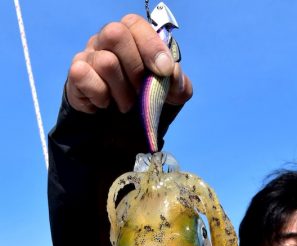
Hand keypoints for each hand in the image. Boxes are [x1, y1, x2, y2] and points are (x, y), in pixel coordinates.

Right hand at [66, 14, 192, 113]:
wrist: (120, 128)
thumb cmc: (145, 100)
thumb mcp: (170, 95)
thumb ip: (179, 84)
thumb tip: (173, 73)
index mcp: (131, 36)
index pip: (135, 24)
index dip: (151, 46)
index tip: (163, 71)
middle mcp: (106, 40)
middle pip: (115, 34)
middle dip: (135, 69)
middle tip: (141, 92)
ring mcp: (89, 55)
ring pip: (105, 62)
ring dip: (122, 92)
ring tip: (126, 104)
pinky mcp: (76, 75)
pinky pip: (84, 76)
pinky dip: (101, 96)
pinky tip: (105, 104)